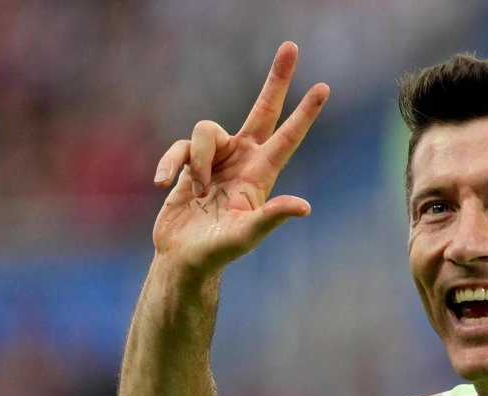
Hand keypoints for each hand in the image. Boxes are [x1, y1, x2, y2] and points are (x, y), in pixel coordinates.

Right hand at [150, 41, 329, 275]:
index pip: (287, 138)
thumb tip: (304, 207)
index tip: (324, 88)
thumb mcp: (246, 235)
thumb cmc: (219, 251)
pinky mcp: (188, 162)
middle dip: (276, 79)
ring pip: (206, 129)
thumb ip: (271, 217)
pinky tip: (163, 185)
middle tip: (291, 47)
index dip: (305, 114)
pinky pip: (179, 147)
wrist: (184, 257)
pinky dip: (170, 164)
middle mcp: (242, 159)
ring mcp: (215, 158)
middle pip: (263, 109)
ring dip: (196, 161)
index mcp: (260, 174)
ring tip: (196, 192)